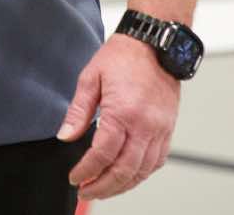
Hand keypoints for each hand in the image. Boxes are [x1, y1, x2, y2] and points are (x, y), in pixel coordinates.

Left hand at [56, 34, 180, 201]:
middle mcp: (145, 125)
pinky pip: (157, 161)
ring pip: (142, 171)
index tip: (75, 177)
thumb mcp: (90, 78)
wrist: (154, 42)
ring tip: (103, 189)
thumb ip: (78, 111)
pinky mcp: (168, 129)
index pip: (102, 154)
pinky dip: (141, 174)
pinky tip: (128, 176)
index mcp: (123, 112)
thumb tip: (65, 136)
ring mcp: (160, 129)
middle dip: (102, 186)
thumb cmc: (123, 55)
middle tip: (86, 190)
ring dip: (122, 186)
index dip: (86, 171)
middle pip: (124, 170)